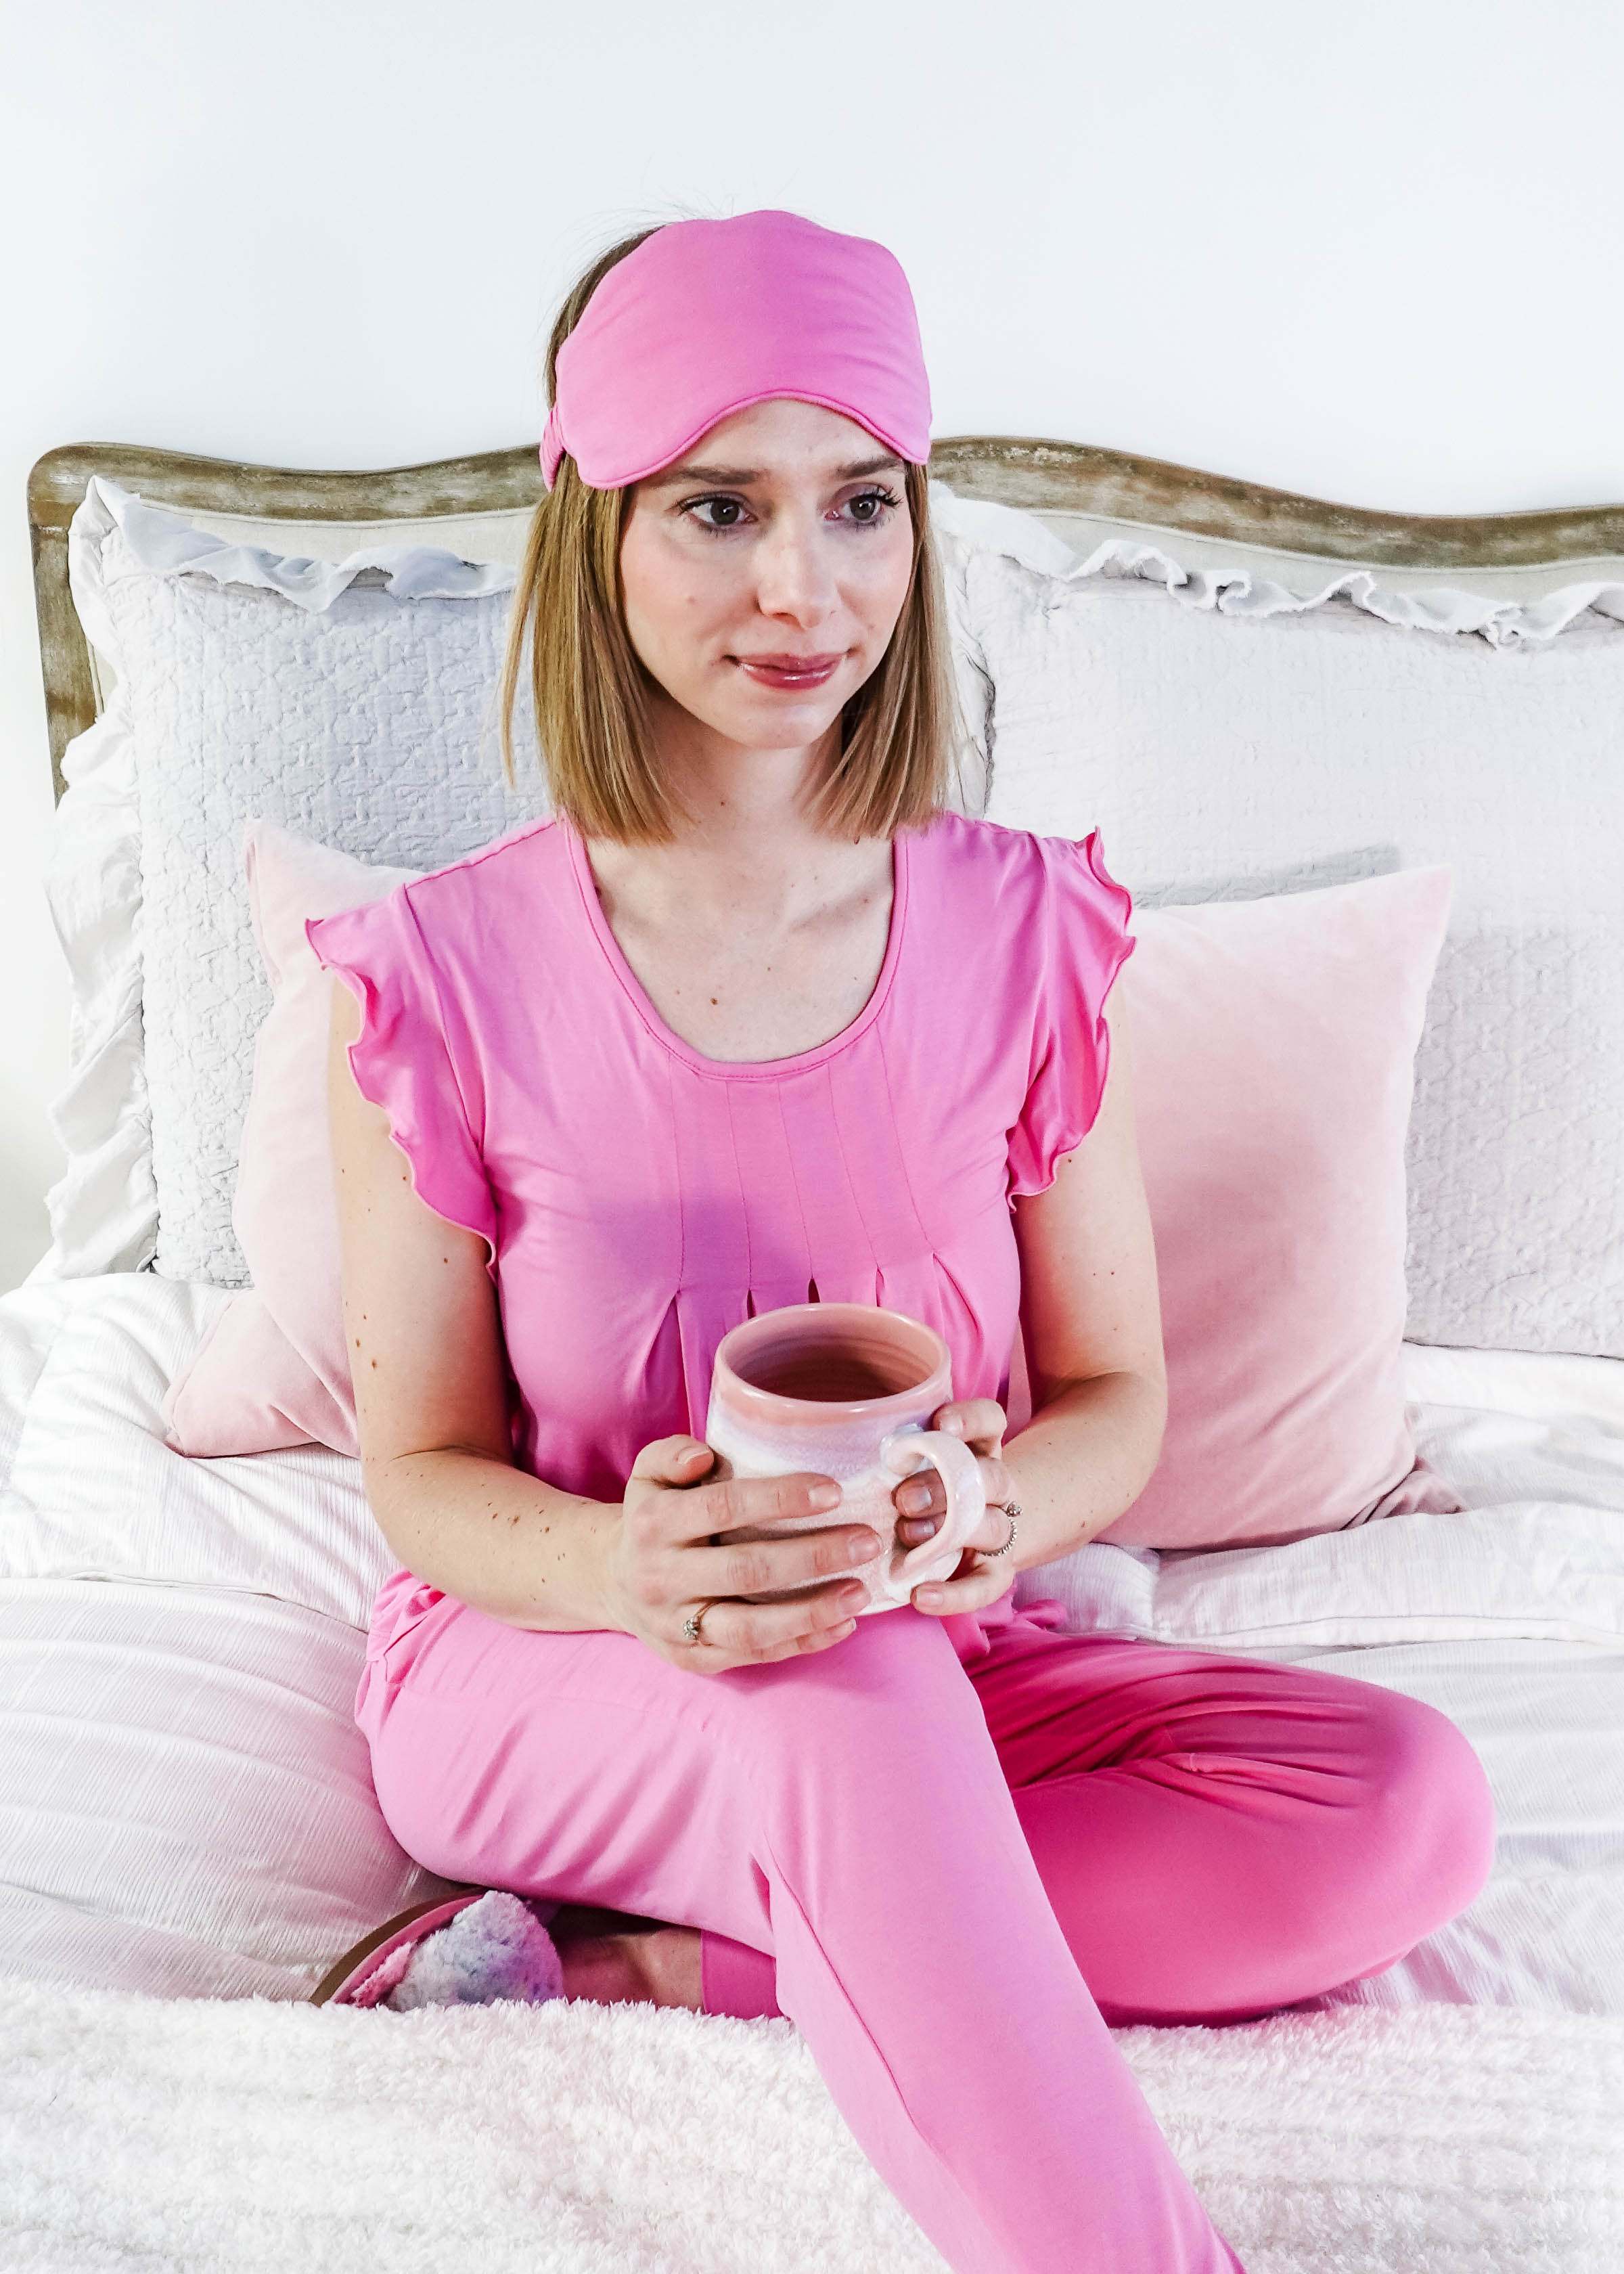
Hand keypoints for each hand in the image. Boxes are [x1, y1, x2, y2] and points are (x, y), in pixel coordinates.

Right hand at [609, 1435, 880, 1676]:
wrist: (610, 1579)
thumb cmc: (652, 1514)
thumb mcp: (649, 1473)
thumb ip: (672, 1453)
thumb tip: (704, 1457)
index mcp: (654, 1524)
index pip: (723, 1508)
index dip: (780, 1499)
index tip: (834, 1491)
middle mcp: (661, 1577)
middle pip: (745, 1570)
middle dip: (812, 1557)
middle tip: (867, 1541)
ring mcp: (675, 1625)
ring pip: (749, 1629)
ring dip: (812, 1613)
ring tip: (860, 1593)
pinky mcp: (692, 1659)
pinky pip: (753, 1657)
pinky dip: (801, 1643)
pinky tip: (842, 1624)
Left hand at [890, 1399, 1018, 1619]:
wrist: (970, 1536)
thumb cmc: (923, 1490)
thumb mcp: (913, 1465)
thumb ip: (893, 1454)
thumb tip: (832, 1441)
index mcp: (978, 1449)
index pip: (990, 1421)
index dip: (971, 1420)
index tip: (941, 1425)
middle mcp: (995, 1486)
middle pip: (991, 1476)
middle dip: (945, 1486)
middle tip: (902, 1499)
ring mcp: (999, 1528)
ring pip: (993, 1526)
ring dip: (950, 1533)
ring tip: (907, 1538)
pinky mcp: (996, 1573)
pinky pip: (985, 1585)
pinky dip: (955, 1594)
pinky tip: (920, 1596)